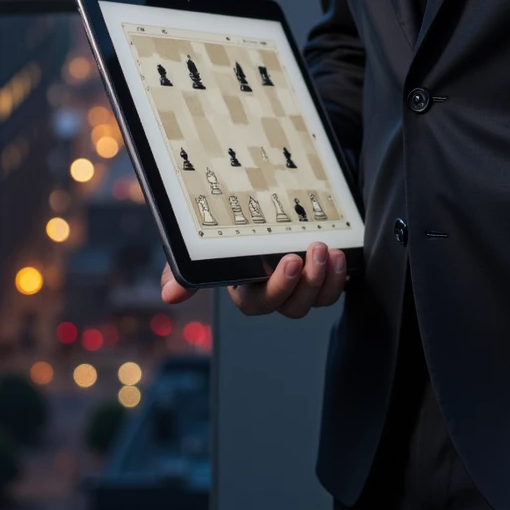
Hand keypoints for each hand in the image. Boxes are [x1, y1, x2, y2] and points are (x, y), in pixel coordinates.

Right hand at [159, 243, 347, 319]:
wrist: (264, 203)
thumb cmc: (230, 229)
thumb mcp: (207, 243)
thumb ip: (185, 267)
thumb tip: (169, 294)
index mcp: (246, 288)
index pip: (258, 303)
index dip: (277, 288)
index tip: (289, 261)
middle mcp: (274, 293)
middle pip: (291, 307)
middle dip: (304, 283)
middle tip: (312, 252)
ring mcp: (299, 287)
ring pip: (314, 301)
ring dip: (324, 280)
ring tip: (328, 251)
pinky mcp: (320, 277)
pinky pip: (331, 290)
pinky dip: (338, 277)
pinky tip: (339, 256)